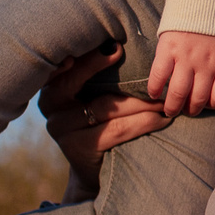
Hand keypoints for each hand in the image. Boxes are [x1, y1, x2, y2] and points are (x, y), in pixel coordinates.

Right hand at [36, 46, 173, 192]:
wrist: (96, 171)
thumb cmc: (101, 123)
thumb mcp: (93, 96)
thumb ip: (96, 74)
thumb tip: (119, 42)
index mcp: (52, 88)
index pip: (64, 66)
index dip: (83, 56)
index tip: (114, 47)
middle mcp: (50, 107)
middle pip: (76, 81)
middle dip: (103, 67)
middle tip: (138, 62)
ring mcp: (61, 129)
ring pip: (105, 107)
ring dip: (140, 102)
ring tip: (164, 98)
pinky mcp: (78, 148)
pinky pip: (115, 130)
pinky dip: (143, 123)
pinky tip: (161, 119)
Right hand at [148, 29, 214, 115]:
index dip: (212, 104)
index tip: (205, 103)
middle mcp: (206, 64)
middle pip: (197, 99)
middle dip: (190, 110)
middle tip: (185, 110)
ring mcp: (186, 57)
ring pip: (177, 93)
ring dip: (172, 106)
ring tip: (169, 109)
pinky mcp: (168, 49)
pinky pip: (158, 76)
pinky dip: (154, 89)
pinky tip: (154, 92)